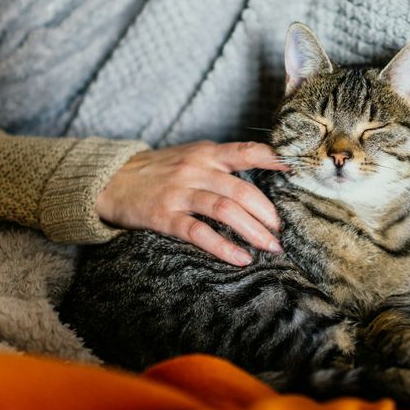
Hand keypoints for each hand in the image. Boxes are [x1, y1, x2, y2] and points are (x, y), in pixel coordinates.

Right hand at [96, 141, 287, 265]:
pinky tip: (240, 258)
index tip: (297, 170)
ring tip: (270, 247)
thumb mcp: (191, 156)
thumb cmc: (159, 170)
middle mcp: (196, 169)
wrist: (111, 179)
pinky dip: (223, 247)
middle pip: (242, 190)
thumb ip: (221, 163)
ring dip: (253, 231)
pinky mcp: (164, 216)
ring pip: (225, 210)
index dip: (274, 159)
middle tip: (282, 231)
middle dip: (268, 214)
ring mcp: (179, 192)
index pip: (247, 151)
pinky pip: (198, 233)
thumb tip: (263, 172)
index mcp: (206, 153)